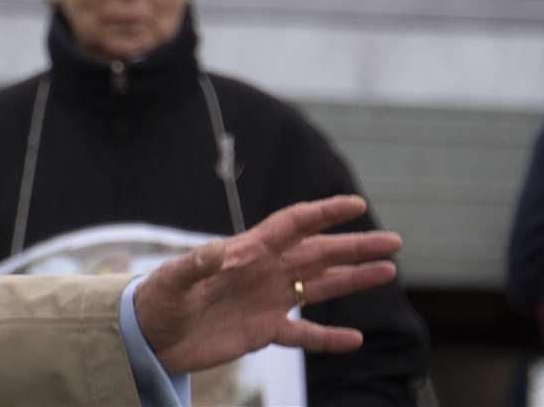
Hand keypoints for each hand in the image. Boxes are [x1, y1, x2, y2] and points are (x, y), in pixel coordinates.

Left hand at [135, 195, 401, 374]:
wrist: (149, 335)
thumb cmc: (156, 301)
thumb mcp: (172, 281)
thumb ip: (196, 265)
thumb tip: (221, 250)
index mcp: (245, 252)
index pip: (291, 225)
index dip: (323, 213)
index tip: (355, 203)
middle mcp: (263, 272)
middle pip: (317, 253)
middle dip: (355, 246)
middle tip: (394, 241)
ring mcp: (265, 300)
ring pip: (318, 286)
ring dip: (352, 280)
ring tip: (388, 270)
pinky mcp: (261, 330)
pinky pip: (303, 332)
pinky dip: (327, 338)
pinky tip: (355, 339)